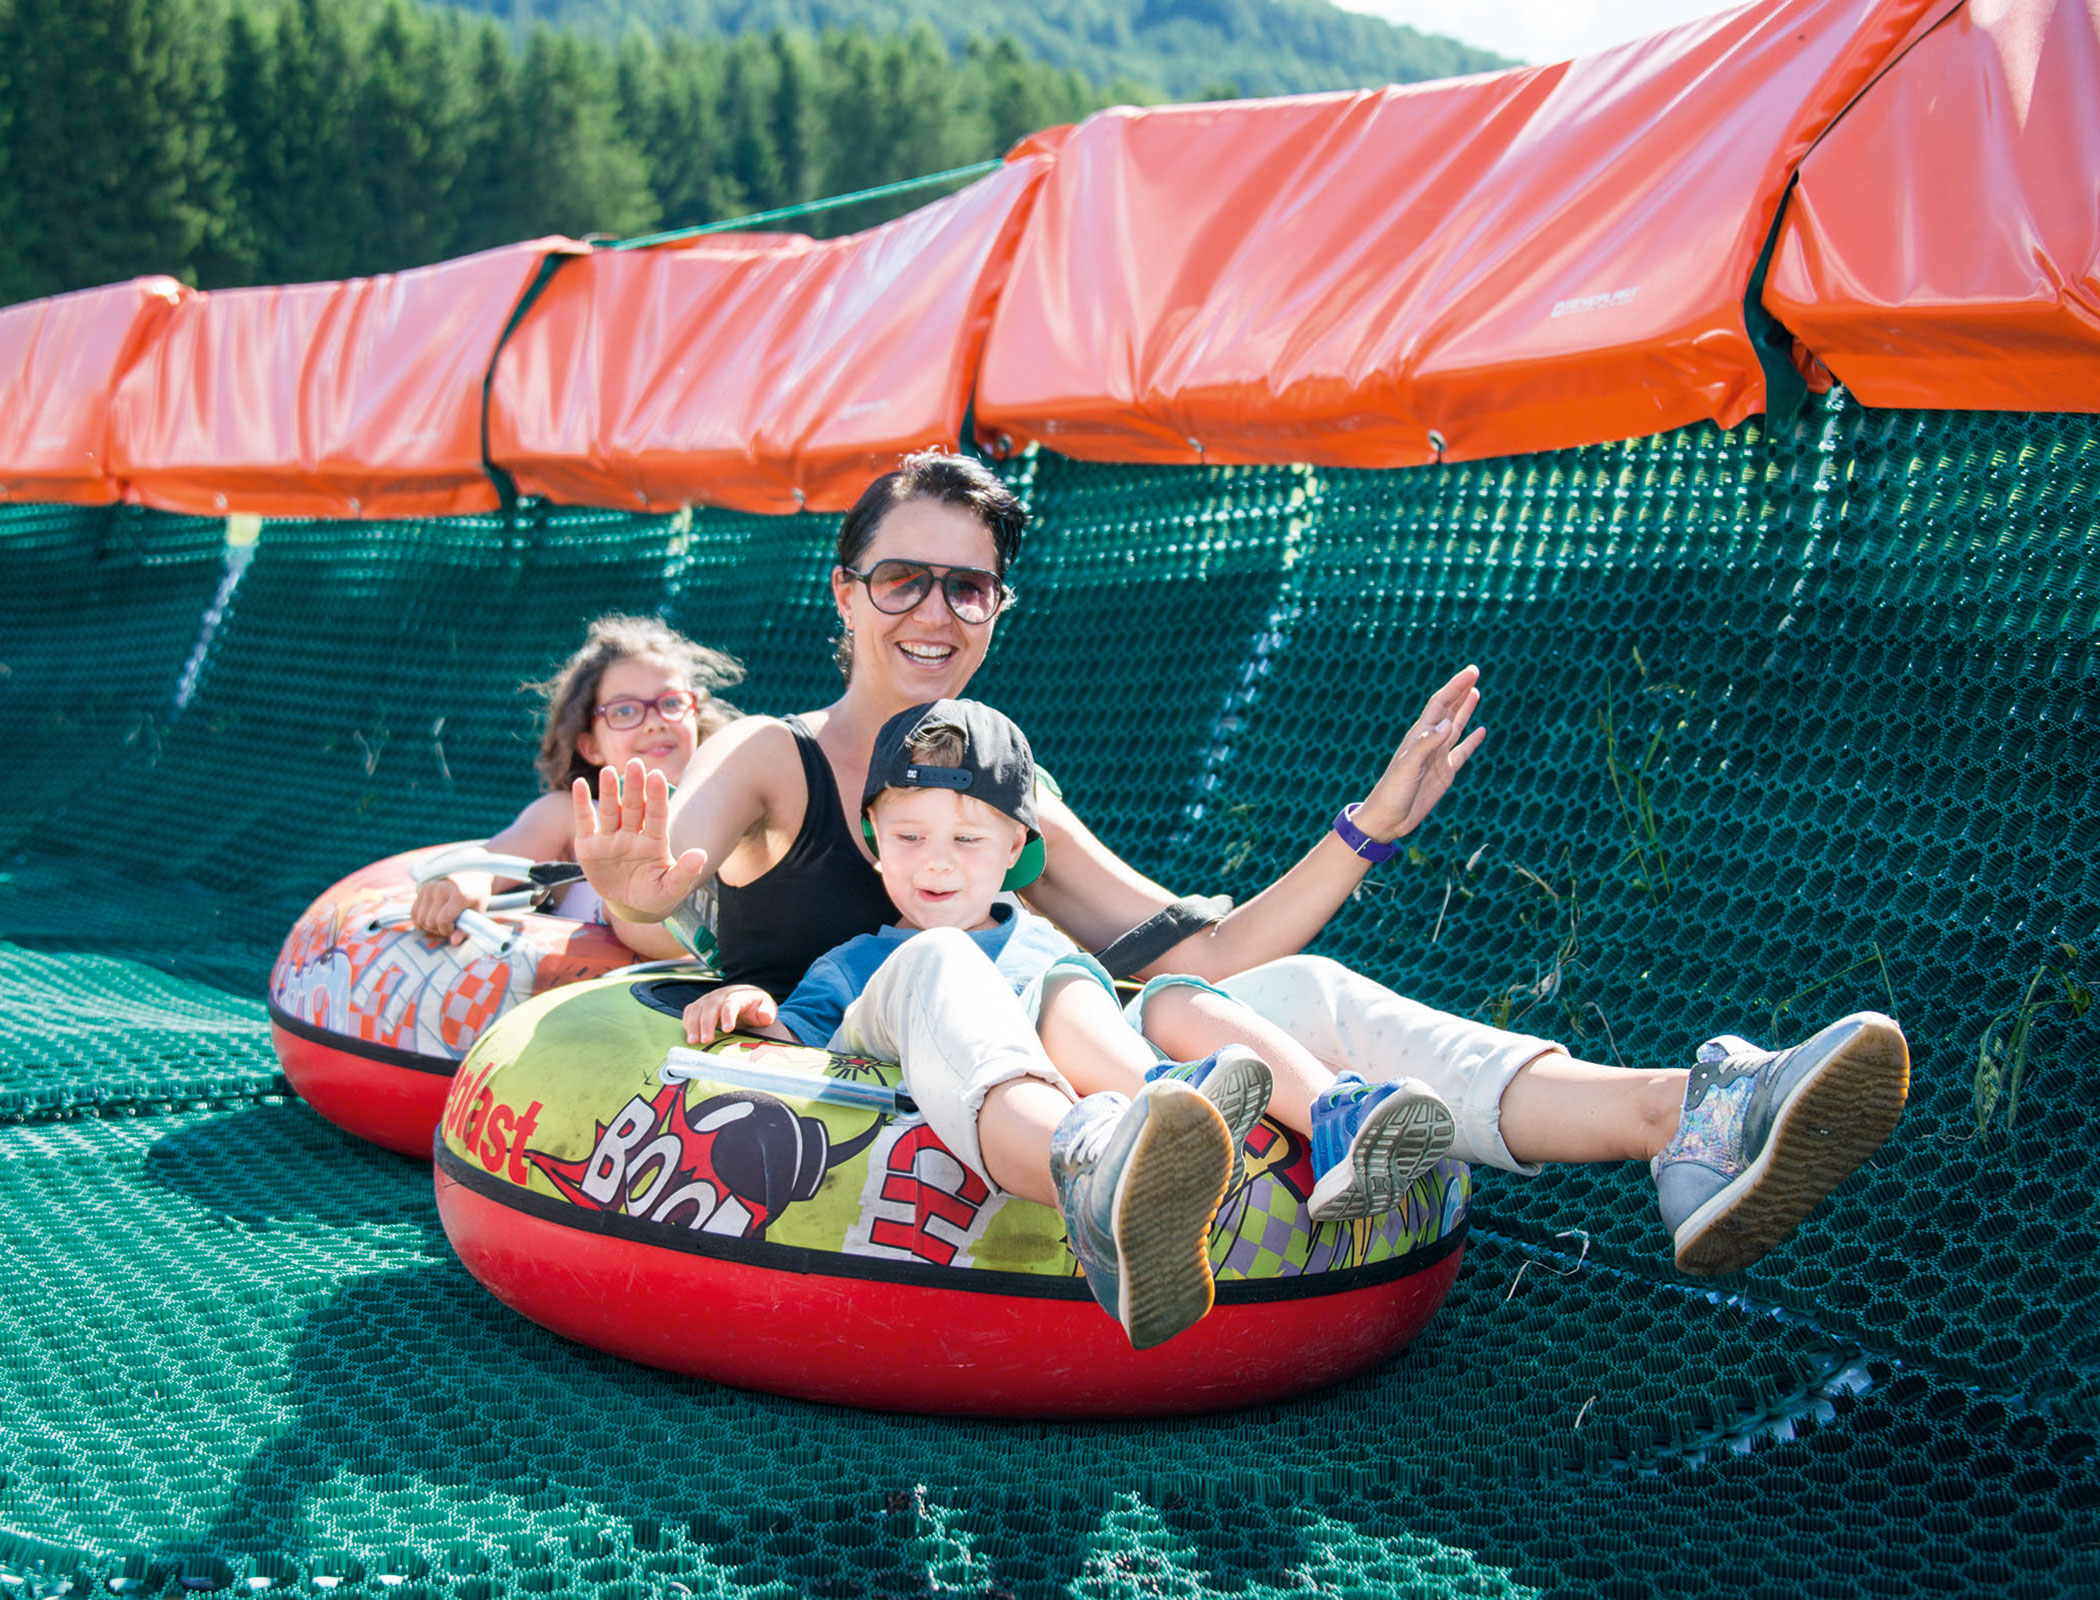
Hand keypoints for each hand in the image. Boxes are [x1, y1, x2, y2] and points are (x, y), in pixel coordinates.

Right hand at [409, 876, 478, 942]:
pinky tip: (430, 920)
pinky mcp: (423, 888)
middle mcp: (441, 889)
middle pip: (430, 921)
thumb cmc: (477, 894)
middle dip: (438, 930)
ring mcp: (430, 887)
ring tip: (441, 922)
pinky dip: (419, 920)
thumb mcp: (478, 911)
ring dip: (428, 926)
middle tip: (448, 927)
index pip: (443, 921)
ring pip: (420, 918)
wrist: (472, 870)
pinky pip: (414, 911)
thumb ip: (466, 929)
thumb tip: (453, 942)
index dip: (447, 931)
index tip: (454, 929)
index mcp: (459, 895)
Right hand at [572, 759, 709, 922]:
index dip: (657, 796)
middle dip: (635, 787)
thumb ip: (685, 872)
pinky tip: (579, 784)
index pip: (657, 815)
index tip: (657, 777)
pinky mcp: (589, 846)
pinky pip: (585, 821)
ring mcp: (611, 838)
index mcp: (655, 841)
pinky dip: (581, 803)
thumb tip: (702, 855)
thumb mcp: (671, 888)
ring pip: (611, 810)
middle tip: (636, 764)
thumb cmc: (655, 894)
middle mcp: (633, 834)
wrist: (630, 906)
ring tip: (609, 771)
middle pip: (634, 807)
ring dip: (609, 791)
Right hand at [684, 985, 777, 1044]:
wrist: (746, 998)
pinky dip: (687, 1022)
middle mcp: (721, 994)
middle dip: (706, 1023)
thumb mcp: (767, 1007)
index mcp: (739, 995)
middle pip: (710, 1006)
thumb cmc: (756, 1006)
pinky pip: (690, 1010)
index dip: (728, 1015)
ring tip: (693, 1041)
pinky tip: (688, 1035)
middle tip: (705, 1040)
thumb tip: (764, 1016)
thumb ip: (767, 1011)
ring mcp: (709, 998)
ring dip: (693, 1024)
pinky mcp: (701, 1004)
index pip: (731, 1003)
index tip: (727, 1029)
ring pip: (697, 1008)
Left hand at [1354, 665, 1485, 841]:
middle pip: (1449, 709)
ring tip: (1475, 692)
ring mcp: (1438, 757)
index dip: (1456, 686)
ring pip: (1456, 727)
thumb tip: (1448, 723)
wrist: (1388, 818)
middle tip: (1474, 672)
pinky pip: (1462, 752)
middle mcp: (1430, 742)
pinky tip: (1480, 731)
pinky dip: (1472, 741)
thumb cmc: (1392, 791)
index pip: (1441, 703)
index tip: (1472, 672)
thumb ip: (1426, 744)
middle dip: (1461, 691)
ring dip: (1465, 709)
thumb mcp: (1408, 766)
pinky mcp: (1445, 773)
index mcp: (1419, 735)